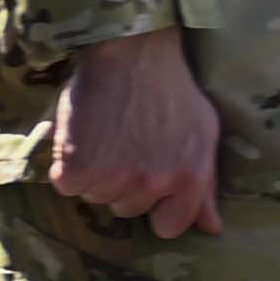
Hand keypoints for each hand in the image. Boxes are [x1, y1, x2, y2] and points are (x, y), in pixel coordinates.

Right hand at [48, 29, 222, 238]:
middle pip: (128, 209)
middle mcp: (152, 184)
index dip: (159, 207)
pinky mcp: (76, 169)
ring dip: (98, 175)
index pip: (169, 228)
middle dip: (127, 184)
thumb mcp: (204, 133)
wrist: (129, 53)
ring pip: (97, 197)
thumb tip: (211, 228)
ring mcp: (113, 178)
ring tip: (107, 136)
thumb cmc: (171, 90)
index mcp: (189, 180)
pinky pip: (68, 186)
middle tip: (128, 145)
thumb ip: (206, 186)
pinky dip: (69, 166)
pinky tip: (84, 137)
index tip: (152, 181)